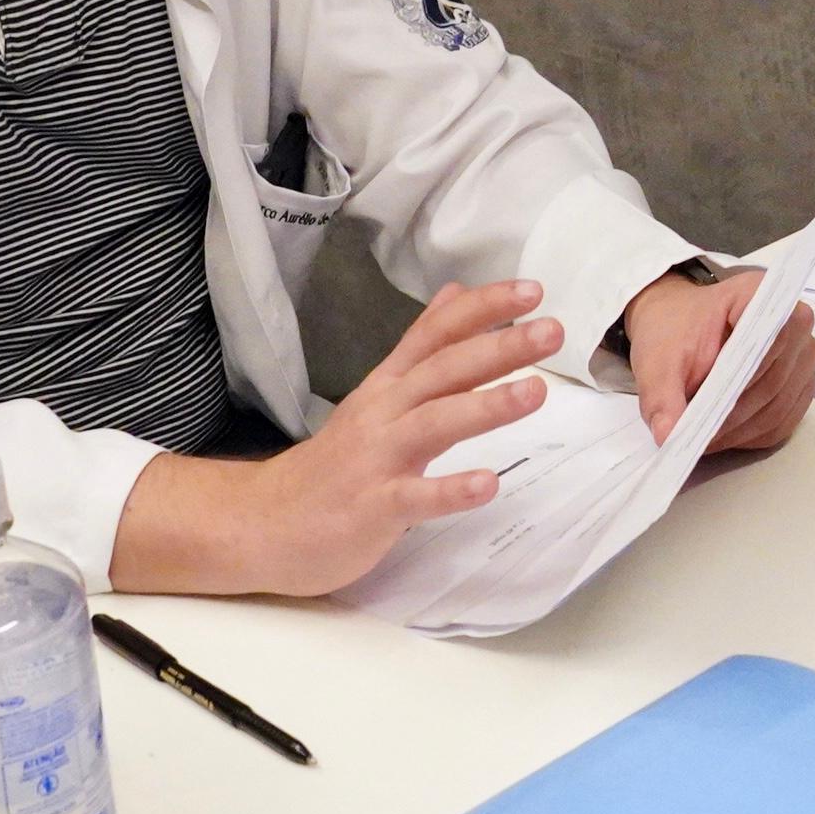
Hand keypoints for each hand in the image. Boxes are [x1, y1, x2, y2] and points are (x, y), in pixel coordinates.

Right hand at [110, 281, 559, 596]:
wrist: (262, 523)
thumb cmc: (334, 465)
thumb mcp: (378, 395)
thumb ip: (420, 349)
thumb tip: (456, 295)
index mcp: (388, 386)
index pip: (436, 334)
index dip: (482, 309)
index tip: (533, 289)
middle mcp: (384, 413)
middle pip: (443, 370)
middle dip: (499, 347)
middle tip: (552, 330)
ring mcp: (377, 460)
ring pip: (434, 424)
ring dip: (485, 406)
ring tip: (535, 391)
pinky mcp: (372, 508)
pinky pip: (414, 499)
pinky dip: (451, 491)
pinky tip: (488, 485)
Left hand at [620, 266, 814, 452]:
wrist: (681, 326)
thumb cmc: (675, 330)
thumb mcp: (657, 359)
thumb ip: (661, 395)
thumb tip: (667, 435)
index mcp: (762, 294)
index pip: (764, 342)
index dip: (736, 380)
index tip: (703, 408)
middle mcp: (796, 322)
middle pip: (772, 381)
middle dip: (732, 414)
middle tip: (695, 435)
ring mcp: (803, 356)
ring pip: (778, 408)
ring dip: (740, 430)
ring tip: (703, 438)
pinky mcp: (801, 385)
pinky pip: (783, 421)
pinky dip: (751, 435)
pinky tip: (723, 436)